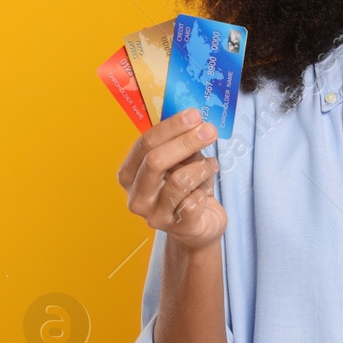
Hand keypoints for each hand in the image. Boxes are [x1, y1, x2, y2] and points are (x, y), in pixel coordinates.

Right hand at [117, 107, 226, 251]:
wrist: (199, 226)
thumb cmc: (187, 189)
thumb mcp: (179, 162)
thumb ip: (180, 143)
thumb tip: (194, 120)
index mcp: (130, 174)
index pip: (145, 144)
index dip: (170, 127)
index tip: (193, 115)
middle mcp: (137, 196)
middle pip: (156, 161)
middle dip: (186, 142)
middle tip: (209, 131)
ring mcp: (154, 215)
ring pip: (179, 181)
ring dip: (201, 168)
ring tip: (211, 165)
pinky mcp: (177, 228)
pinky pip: (194, 202)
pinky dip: (205, 190)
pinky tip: (206, 189)